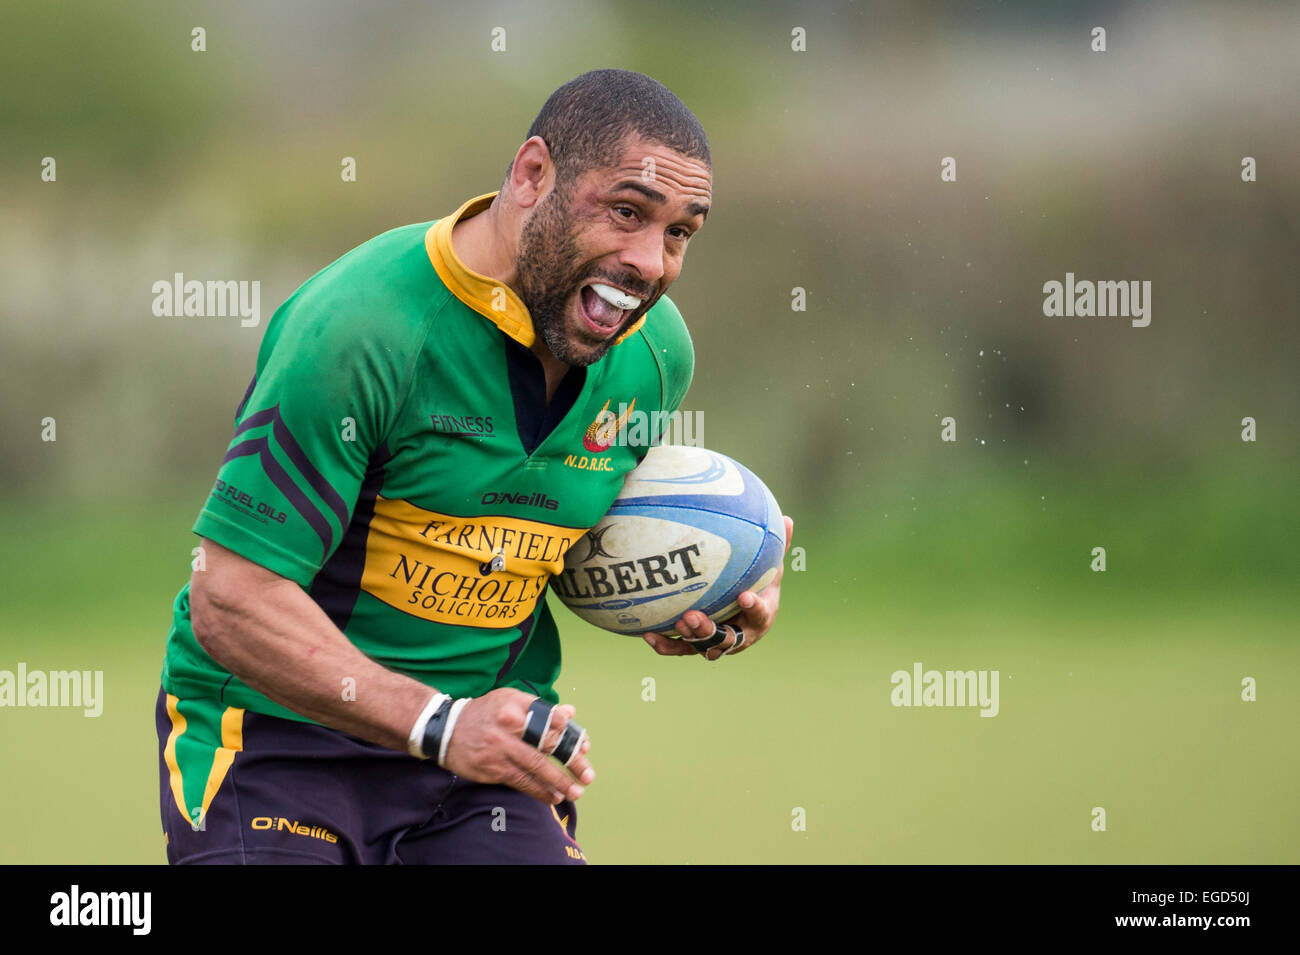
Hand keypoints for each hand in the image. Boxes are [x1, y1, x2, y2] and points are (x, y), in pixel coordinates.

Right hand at [440, 688, 593, 804]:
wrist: (445, 729)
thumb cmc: (486, 713)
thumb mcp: (510, 700)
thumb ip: (540, 708)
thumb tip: (570, 713)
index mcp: (517, 705)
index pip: (551, 720)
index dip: (571, 735)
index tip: (585, 746)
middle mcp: (509, 725)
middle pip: (547, 745)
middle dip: (571, 762)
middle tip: (588, 775)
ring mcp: (500, 748)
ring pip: (536, 767)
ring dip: (558, 782)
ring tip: (575, 792)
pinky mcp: (492, 768)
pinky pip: (521, 782)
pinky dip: (539, 791)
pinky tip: (553, 797)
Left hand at [641, 515, 792, 660]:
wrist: (748, 615)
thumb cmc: (760, 586)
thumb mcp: (771, 568)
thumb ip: (778, 548)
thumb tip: (789, 519)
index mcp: (761, 616)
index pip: (760, 613)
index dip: (754, 608)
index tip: (745, 596)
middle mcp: (741, 635)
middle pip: (727, 639)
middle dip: (710, 631)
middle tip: (693, 617)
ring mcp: (718, 643)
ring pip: (703, 647)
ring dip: (689, 637)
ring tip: (676, 623)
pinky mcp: (698, 646)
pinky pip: (681, 648)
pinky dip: (666, 644)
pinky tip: (647, 634)